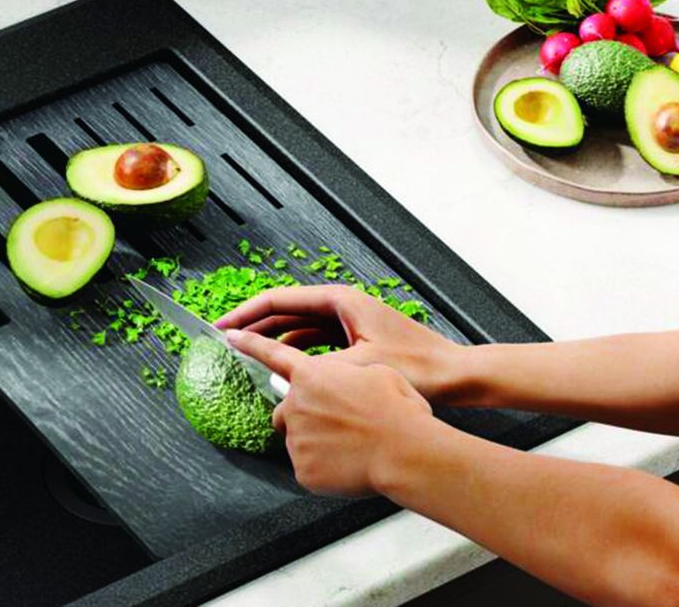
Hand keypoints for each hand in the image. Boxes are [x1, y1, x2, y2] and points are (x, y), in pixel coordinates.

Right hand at [215, 285, 465, 403]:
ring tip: (247, 356)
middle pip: (285, 310)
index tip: (222, 327)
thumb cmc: (419, 367)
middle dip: (254, 325)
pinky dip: (295, 351)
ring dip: (273, 339)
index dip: (245, 314)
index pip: (278, 299)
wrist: (457, 375)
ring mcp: (350, 320)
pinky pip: (315, 340)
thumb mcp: (358, 368)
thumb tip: (280, 378)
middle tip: (225, 341)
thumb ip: (315, 370)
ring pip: (299, 326)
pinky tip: (283, 369)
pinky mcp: (357, 338)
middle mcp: (342, 304)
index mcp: (340, 300)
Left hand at [227, 329, 436, 496]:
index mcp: (314, 374)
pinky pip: (306, 466)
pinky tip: (346, 463)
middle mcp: (297, 403)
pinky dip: (322, 467)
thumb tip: (343, 381)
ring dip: (314, 441)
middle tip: (335, 425)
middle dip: (302, 416)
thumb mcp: (376, 373)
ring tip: (348, 445)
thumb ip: (346, 373)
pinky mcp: (302, 468)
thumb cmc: (397, 411)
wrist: (404, 451)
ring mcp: (297, 437)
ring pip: (296, 439)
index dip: (251, 343)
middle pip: (285, 409)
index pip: (274, 354)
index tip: (231, 334)